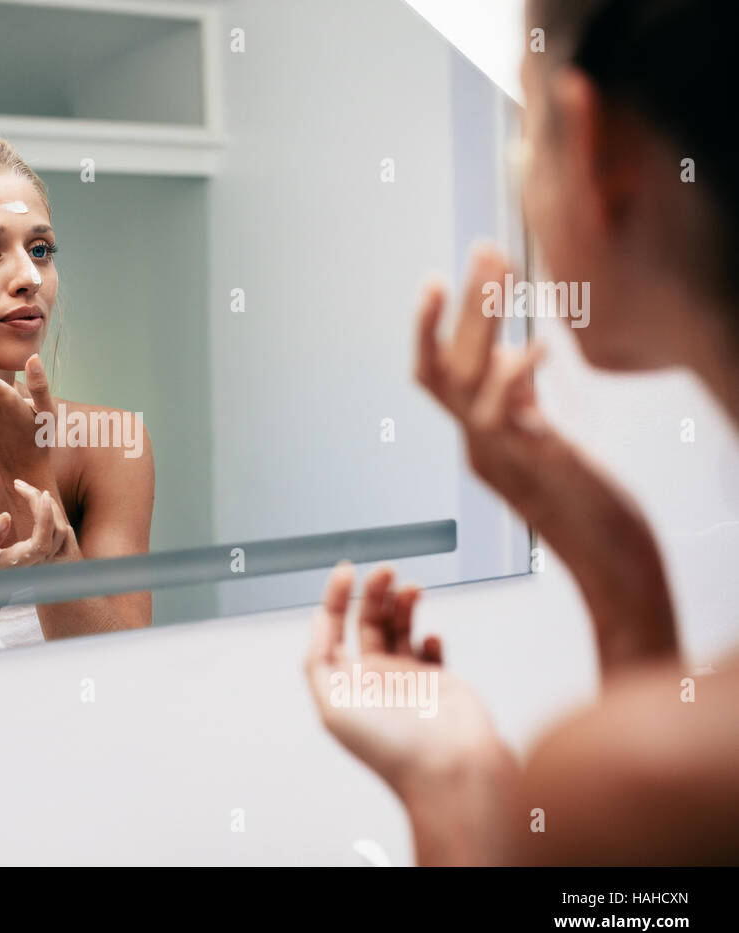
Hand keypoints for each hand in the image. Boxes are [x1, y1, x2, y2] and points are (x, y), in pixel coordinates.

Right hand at [0, 478, 76, 571]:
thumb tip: (5, 516)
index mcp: (20, 562)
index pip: (42, 542)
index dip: (46, 518)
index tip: (41, 494)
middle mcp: (37, 562)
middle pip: (56, 531)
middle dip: (43, 503)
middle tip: (19, 484)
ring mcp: (44, 558)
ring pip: (61, 531)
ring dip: (49, 507)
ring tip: (26, 490)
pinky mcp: (45, 552)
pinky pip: (58, 531)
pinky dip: (50, 513)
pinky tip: (34, 502)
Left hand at [303, 562, 509, 796]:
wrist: (449, 771)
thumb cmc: (391, 747)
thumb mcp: (333, 705)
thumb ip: (318, 660)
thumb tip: (317, 618)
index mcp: (344, 684)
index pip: (333, 630)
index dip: (335, 598)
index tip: (346, 570)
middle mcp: (372, 679)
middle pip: (367, 622)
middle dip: (374, 593)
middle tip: (386, 570)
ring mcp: (407, 679)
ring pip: (400, 628)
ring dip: (402, 604)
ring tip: (410, 589)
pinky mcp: (439, 682)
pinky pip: (430, 650)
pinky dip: (429, 637)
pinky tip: (429, 639)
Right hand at [415, 242, 677, 676]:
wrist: (616, 572)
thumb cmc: (596, 511)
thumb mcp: (551, 446)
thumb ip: (527, 407)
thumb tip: (520, 356)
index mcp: (480, 443)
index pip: (435, 377)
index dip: (429, 330)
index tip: (439, 279)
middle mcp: (479, 448)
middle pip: (444, 368)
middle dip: (463, 304)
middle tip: (482, 248)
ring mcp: (501, 457)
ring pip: (465, 380)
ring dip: (480, 319)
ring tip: (500, 268)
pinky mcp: (534, 465)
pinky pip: (505, 414)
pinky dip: (517, 372)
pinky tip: (542, 343)